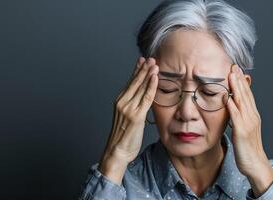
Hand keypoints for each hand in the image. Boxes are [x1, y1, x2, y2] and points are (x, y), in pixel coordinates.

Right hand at [98, 57, 158, 183]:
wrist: (117, 151)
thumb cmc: (124, 137)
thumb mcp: (127, 118)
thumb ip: (133, 106)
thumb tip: (142, 98)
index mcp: (120, 101)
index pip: (130, 82)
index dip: (137, 71)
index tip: (142, 61)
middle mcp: (122, 102)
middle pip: (135, 82)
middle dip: (143, 69)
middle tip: (150, 58)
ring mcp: (128, 108)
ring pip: (140, 87)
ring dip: (148, 74)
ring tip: (154, 64)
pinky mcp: (135, 115)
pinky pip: (145, 98)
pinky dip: (150, 86)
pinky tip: (154, 78)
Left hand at [226, 64, 272, 196]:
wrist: (255, 165)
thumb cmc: (247, 148)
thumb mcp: (243, 129)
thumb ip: (238, 117)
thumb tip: (231, 106)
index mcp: (252, 115)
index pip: (247, 95)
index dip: (241, 82)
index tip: (236, 70)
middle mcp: (252, 116)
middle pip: (245, 94)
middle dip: (239, 79)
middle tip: (234, 65)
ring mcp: (248, 123)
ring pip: (242, 101)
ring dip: (236, 87)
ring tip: (231, 74)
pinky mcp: (241, 131)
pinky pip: (235, 116)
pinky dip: (231, 105)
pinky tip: (226, 96)